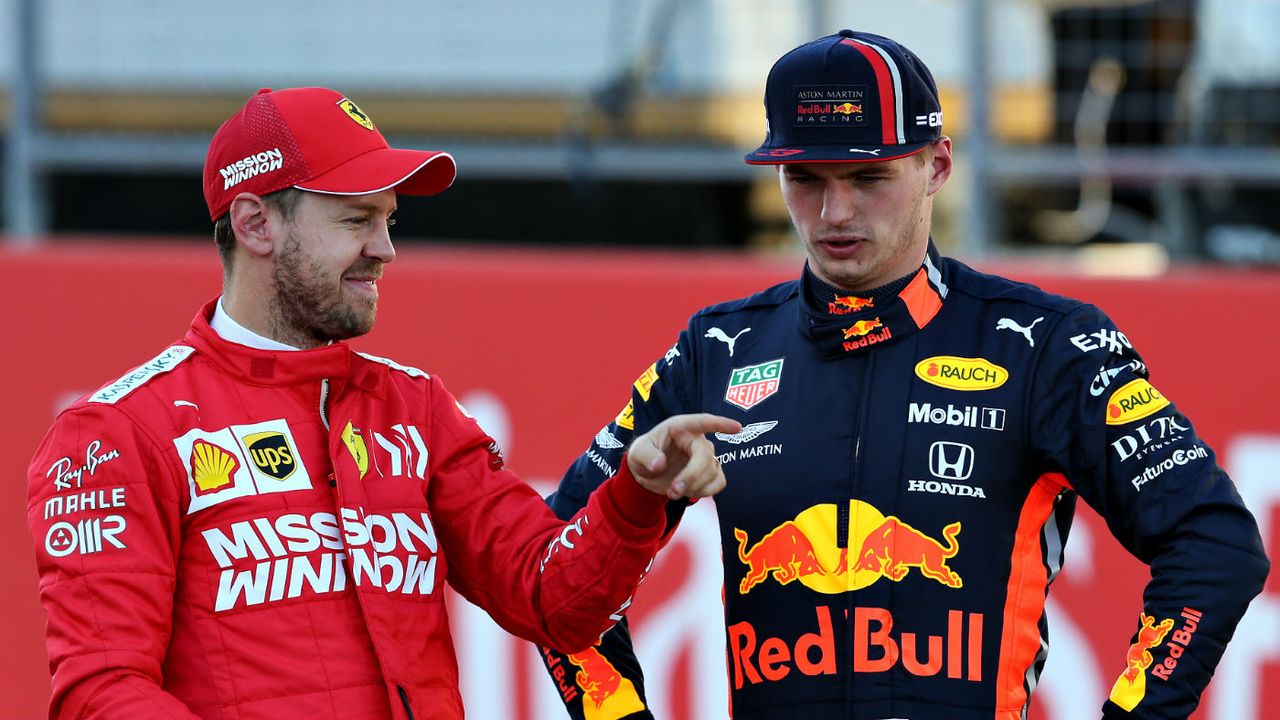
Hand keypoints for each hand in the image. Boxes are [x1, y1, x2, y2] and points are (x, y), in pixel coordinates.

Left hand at [626, 413, 740, 499]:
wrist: (648, 472)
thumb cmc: (644, 454)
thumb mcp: (637, 452)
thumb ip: (646, 456)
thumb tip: (660, 464)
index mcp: (681, 427)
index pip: (703, 422)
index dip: (720, 424)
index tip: (737, 427)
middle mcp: (697, 440)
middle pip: (705, 456)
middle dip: (691, 476)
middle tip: (673, 492)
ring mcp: (706, 456)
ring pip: (713, 472)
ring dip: (694, 487)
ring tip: (673, 493)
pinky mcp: (710, 473)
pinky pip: (719, 483)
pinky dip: (705, 492)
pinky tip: (689, 493)